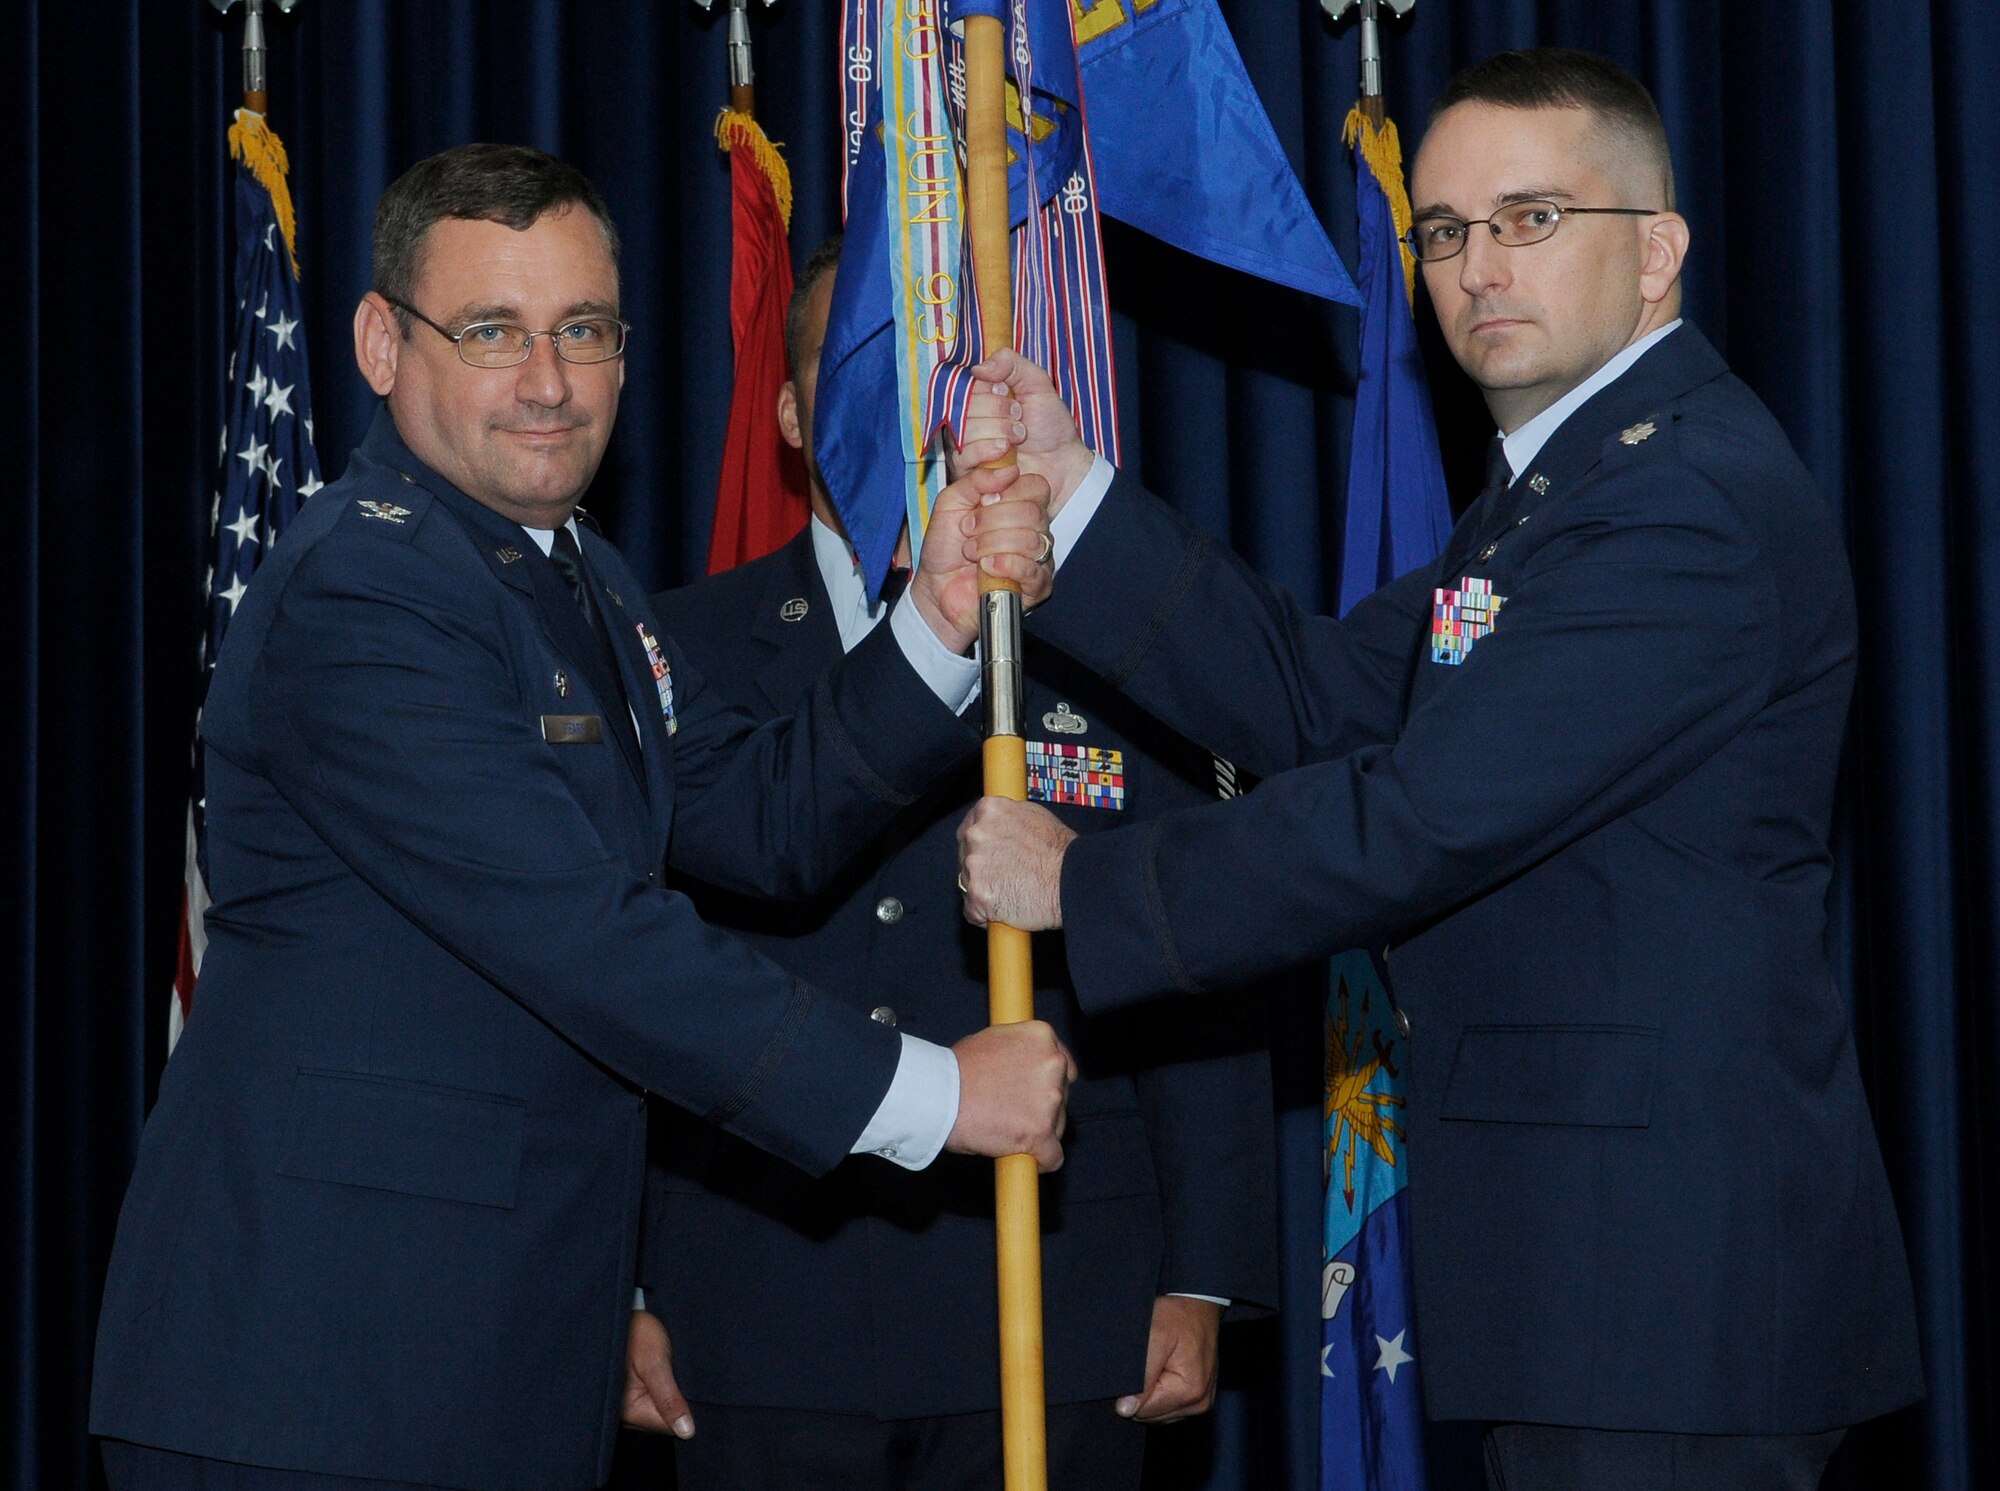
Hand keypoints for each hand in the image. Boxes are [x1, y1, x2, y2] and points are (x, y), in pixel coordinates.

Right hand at [621, 1309, 694, 1438]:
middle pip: (664, 1422)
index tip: (690, 1388)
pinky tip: (662, 1375)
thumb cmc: (635, 1333)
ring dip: (670, 1396)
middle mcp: (624, 1416)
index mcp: (628, 1412)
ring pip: (660, 1412)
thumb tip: (687, 1432)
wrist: (619, 1315)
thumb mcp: (655, 1362)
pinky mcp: (629, 1398)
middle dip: (677, 1403)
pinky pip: (653, 1403)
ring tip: (668, 1371)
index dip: (687, 1411)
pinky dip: (662, 1392)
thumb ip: (669, 1398)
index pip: (670, 1427)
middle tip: (677, 1373)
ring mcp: (626, 1408)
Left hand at [907, 465, 1054, 653]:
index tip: (979, 503)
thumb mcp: (950, 503)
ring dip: (992, 544)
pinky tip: (986, 567)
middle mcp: (1035, 529)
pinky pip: (1032, 569)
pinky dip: (1004, 565)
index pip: (1036, 486)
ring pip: (1032, 540)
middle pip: (1032, 513)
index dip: (1007, 492)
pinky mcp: (1037, 586)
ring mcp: (1039, 557)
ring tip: (971, 552)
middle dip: (991, 521)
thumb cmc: (945, 547)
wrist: (936, 589)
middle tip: (968, 531)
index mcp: (1019, 505)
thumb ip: (976, 480)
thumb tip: (1009, 471)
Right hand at [946, 1020, 1076, 1171]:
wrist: (938, 1095)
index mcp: (1042, 1037)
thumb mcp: (992, 1041)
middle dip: (1043, 1107)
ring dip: (1039, 1132)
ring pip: (1058, 1126)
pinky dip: (1042, 1161)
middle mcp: (1052, 1063)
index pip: (1064, 1064)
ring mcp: (1049, 1099)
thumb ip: (1018, 1052)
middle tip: (1014, 1113)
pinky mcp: (1040, 1133)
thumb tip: (1024, 1066)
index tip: (1037, 1093)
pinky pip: (1053, 1156)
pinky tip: (1029, 1159)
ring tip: (1009, 1132)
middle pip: (1062, 1096)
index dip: (1049, 1082)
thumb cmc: (955, 1070)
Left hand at [957, 796, 1075, 930]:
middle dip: (981, 870)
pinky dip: (985, 916)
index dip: (979, 848)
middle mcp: (976, 834)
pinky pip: (972, 912)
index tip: (988, 858)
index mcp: (988, 810)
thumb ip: (1007, 819)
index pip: (967, 830)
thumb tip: (998, 825)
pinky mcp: (977, 895)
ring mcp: (974, 865)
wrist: (1073, 881)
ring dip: (984, 892)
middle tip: (1006, 878)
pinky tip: (1005, 911)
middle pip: (964, 857)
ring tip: (1011, 894)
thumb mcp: (1034, 816)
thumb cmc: (1061, 852)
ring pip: (966, 884)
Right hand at [959, 349, 1095, 513]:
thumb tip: (978, 368)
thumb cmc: (1049, 425)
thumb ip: (1011, 364)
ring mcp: (966, 443)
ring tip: (1019, 438)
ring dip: (999, 432)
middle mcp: (969, 417)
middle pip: (964, 406)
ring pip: (965, 430)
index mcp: (981, 394)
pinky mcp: (967, 469)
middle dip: (1000, 412)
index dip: (991, 389)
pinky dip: (989, 451)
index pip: (966, 382)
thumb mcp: (1036, 383)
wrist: (1061, 461)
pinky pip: (963, 456)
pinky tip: (1007, 453)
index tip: (1011, 394)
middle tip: (1020, 418)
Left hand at [1116, 1296, 1222, 1423]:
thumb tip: (1125, 1410)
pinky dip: (1161, 1392)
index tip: (1140, 1365)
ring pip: (1159, 1412)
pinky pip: (1169, 1406)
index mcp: (1190, 1392)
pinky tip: (1163, 1370)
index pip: (1144, 1411)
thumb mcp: (1154, 1338)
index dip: (1132, 1391)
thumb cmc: (1176, 1316)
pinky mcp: (1199, 1397)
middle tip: (1149, 1362)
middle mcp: (1200, 1403)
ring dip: (1152, 1392)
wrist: (1197, 1304)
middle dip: (1143, 1392)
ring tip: (1157, 1363)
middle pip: (1152, 1415)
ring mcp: (1201, 1402)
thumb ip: (1141, 1378)